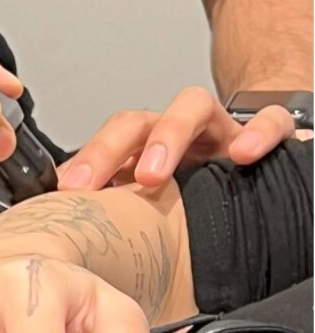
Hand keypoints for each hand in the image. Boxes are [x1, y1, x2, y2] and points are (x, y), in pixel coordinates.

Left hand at [57, 86, 296, 190]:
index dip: (84, 160)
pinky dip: (256, 133)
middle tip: (90, 184)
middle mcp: (174, 131)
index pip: (106, 141)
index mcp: (142, 148)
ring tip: (152, 175)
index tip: (66, 188)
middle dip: (108, 149)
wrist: (254, 170)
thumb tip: (65, 226)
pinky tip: (243, 155)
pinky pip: (266, 122)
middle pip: (136, 122)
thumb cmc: (194, 191)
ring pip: (192, 106)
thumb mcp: (148, 201)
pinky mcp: (261, 132)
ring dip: (168, 135)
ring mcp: (217, 128)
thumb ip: (114, 206)